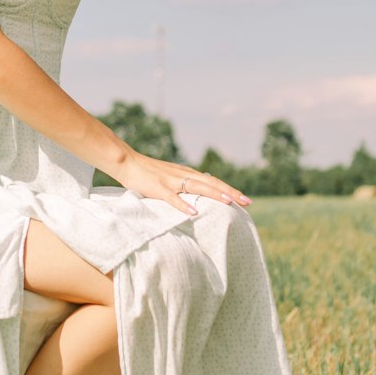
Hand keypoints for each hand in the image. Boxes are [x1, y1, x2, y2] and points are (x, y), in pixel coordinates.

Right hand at [113, 152, 251, 216]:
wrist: (127, 162)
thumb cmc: (148, 173)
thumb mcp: (171, 178)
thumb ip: (185, 185)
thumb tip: (199, 197)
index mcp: (187, 174)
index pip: (213, 182)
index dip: (229, 190)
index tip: (245, 199)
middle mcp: (183, 175)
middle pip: (211, 183)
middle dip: (230, 192)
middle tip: (247, 202)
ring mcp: (170, 181)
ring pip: (197, 188)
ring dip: (214, 194)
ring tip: (229, 202)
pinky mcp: (158, 187)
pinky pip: (172, 197)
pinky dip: (183, 204)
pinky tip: (193, 212)